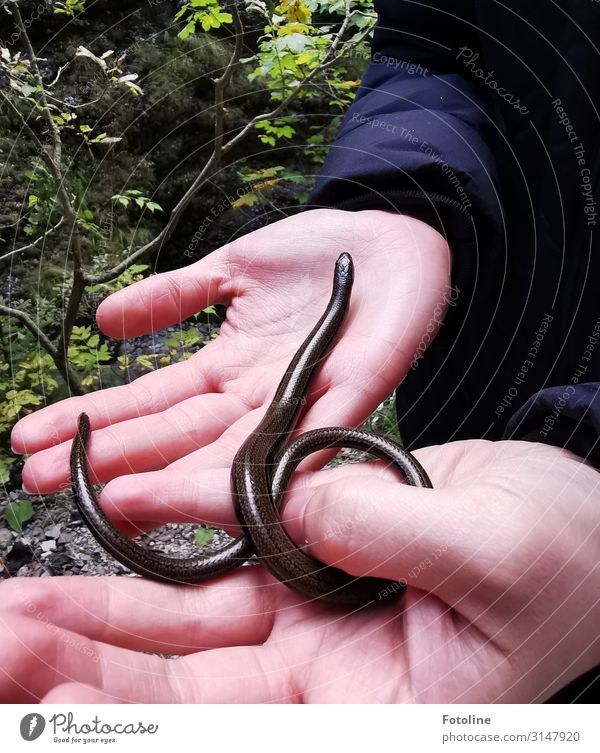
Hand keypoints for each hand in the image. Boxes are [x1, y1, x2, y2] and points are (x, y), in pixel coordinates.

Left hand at [1, 440, 597, 702]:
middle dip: (89, 669)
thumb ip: (396, 533)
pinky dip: (173, 533)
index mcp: (371, 709)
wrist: (572, 521)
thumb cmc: (564, 563)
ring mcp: (311, 610)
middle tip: (7, 643)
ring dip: (105, 609)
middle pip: (185, 683)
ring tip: (21, 606)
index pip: (235, 731)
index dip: (143, 720)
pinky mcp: (311, 553)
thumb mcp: (498, 556)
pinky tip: (116, 517)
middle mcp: (325, 671)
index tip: (60, 709)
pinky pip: (229, 545)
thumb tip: (303, 506)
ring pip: (191, 618)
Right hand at [11, 209, 448, 535]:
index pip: (148, 403)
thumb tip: (104, 321)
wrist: (392, 240)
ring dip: (166, 479)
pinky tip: (213, 496)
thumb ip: (175, 296)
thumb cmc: (320, 254)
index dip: (92, 422)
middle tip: (39, 484)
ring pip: (223, 453)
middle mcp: (254, 399)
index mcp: (227, 368)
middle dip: (108, 461)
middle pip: (173, 438)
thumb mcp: (233, 266)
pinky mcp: (347, 401)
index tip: (31, 442)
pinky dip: (260, 471)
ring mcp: (298, 405)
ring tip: (108, 501)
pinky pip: (300, 443)